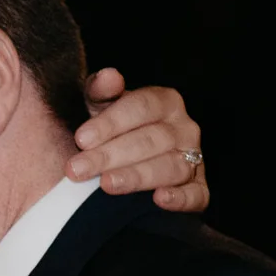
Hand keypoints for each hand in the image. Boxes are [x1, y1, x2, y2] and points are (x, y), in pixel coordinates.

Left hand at [70, 68, 207, 211]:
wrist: (124, 163)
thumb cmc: (111, 131)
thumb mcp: (100, 107)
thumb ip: (100, 91)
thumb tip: (108, 77)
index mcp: (165, 102)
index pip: (141, 107)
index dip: (111, 122)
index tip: (81, 139)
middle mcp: (184, 128)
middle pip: (151, 140)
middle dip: (111, 155)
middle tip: (77, 169)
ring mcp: (194, 159)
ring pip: (171, 167)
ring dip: (137, 177)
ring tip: (106, 184)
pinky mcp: (198, 189)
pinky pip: (196, 195)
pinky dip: (181, 198)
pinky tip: (159, 199)